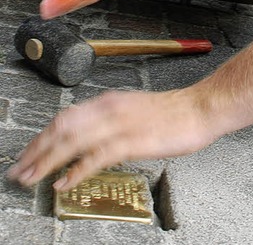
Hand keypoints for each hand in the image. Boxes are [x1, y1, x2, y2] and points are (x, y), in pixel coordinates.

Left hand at [7, 88, 218, 191]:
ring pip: (73, 141)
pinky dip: (76, 170)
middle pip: (62, 128)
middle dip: (37, 150)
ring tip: (34, 178)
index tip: (28, 154)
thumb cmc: (174, 111)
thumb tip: (89, 138)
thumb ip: (111, 121)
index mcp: (109, 101)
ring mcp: (121, 124)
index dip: (42, 137)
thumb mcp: (135, 110)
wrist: (201, 107)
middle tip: (20, 171)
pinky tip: (66, 182)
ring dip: (48, 161)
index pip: (66, 117)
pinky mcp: (133, 140)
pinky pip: (96, 156)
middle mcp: (110, 109)